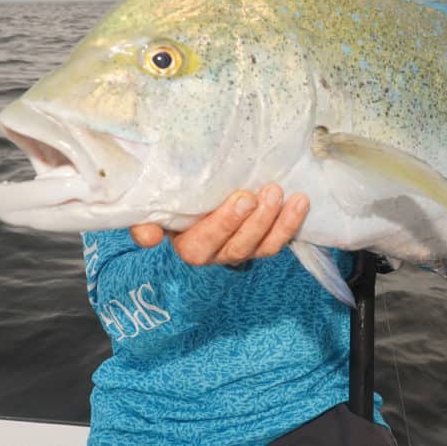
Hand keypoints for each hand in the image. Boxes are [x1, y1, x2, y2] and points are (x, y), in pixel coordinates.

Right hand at [129, 183, 309, 266]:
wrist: (188, 196)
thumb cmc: (170, 202)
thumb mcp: (151, 210)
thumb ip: (145, 222)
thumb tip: (149, 238)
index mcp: (186, 246)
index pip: (202, 244)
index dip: (224, 224)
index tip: (243, 198)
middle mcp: (214, 254)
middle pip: (237, 246)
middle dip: (256, 221)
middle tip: (268, 192)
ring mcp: (239, 250)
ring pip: (261, 247)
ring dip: (278, 223)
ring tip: (289, 196)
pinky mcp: (259, 243)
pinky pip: (278, 241)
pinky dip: (291, 223)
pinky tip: (301, 202)